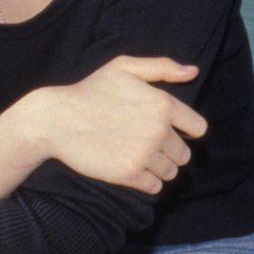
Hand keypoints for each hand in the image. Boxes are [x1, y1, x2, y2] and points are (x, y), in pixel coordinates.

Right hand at [33, 55, 208, 194]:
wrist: (55, 119)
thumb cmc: (90, 90)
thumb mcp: (124, 67)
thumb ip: (162, 67)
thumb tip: (193, 71)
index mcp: (163, 104)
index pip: (198, 129)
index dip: (185, 132)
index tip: (169, 132)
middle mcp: (159, 130)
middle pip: (184, 155)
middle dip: (169, 152)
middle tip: (146, 145)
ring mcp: (145, 153)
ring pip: (171, 172)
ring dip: (158, 168)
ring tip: (136, 156)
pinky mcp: (129, 174)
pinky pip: (154, 186)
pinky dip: (146, 182)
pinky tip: (131, 169)